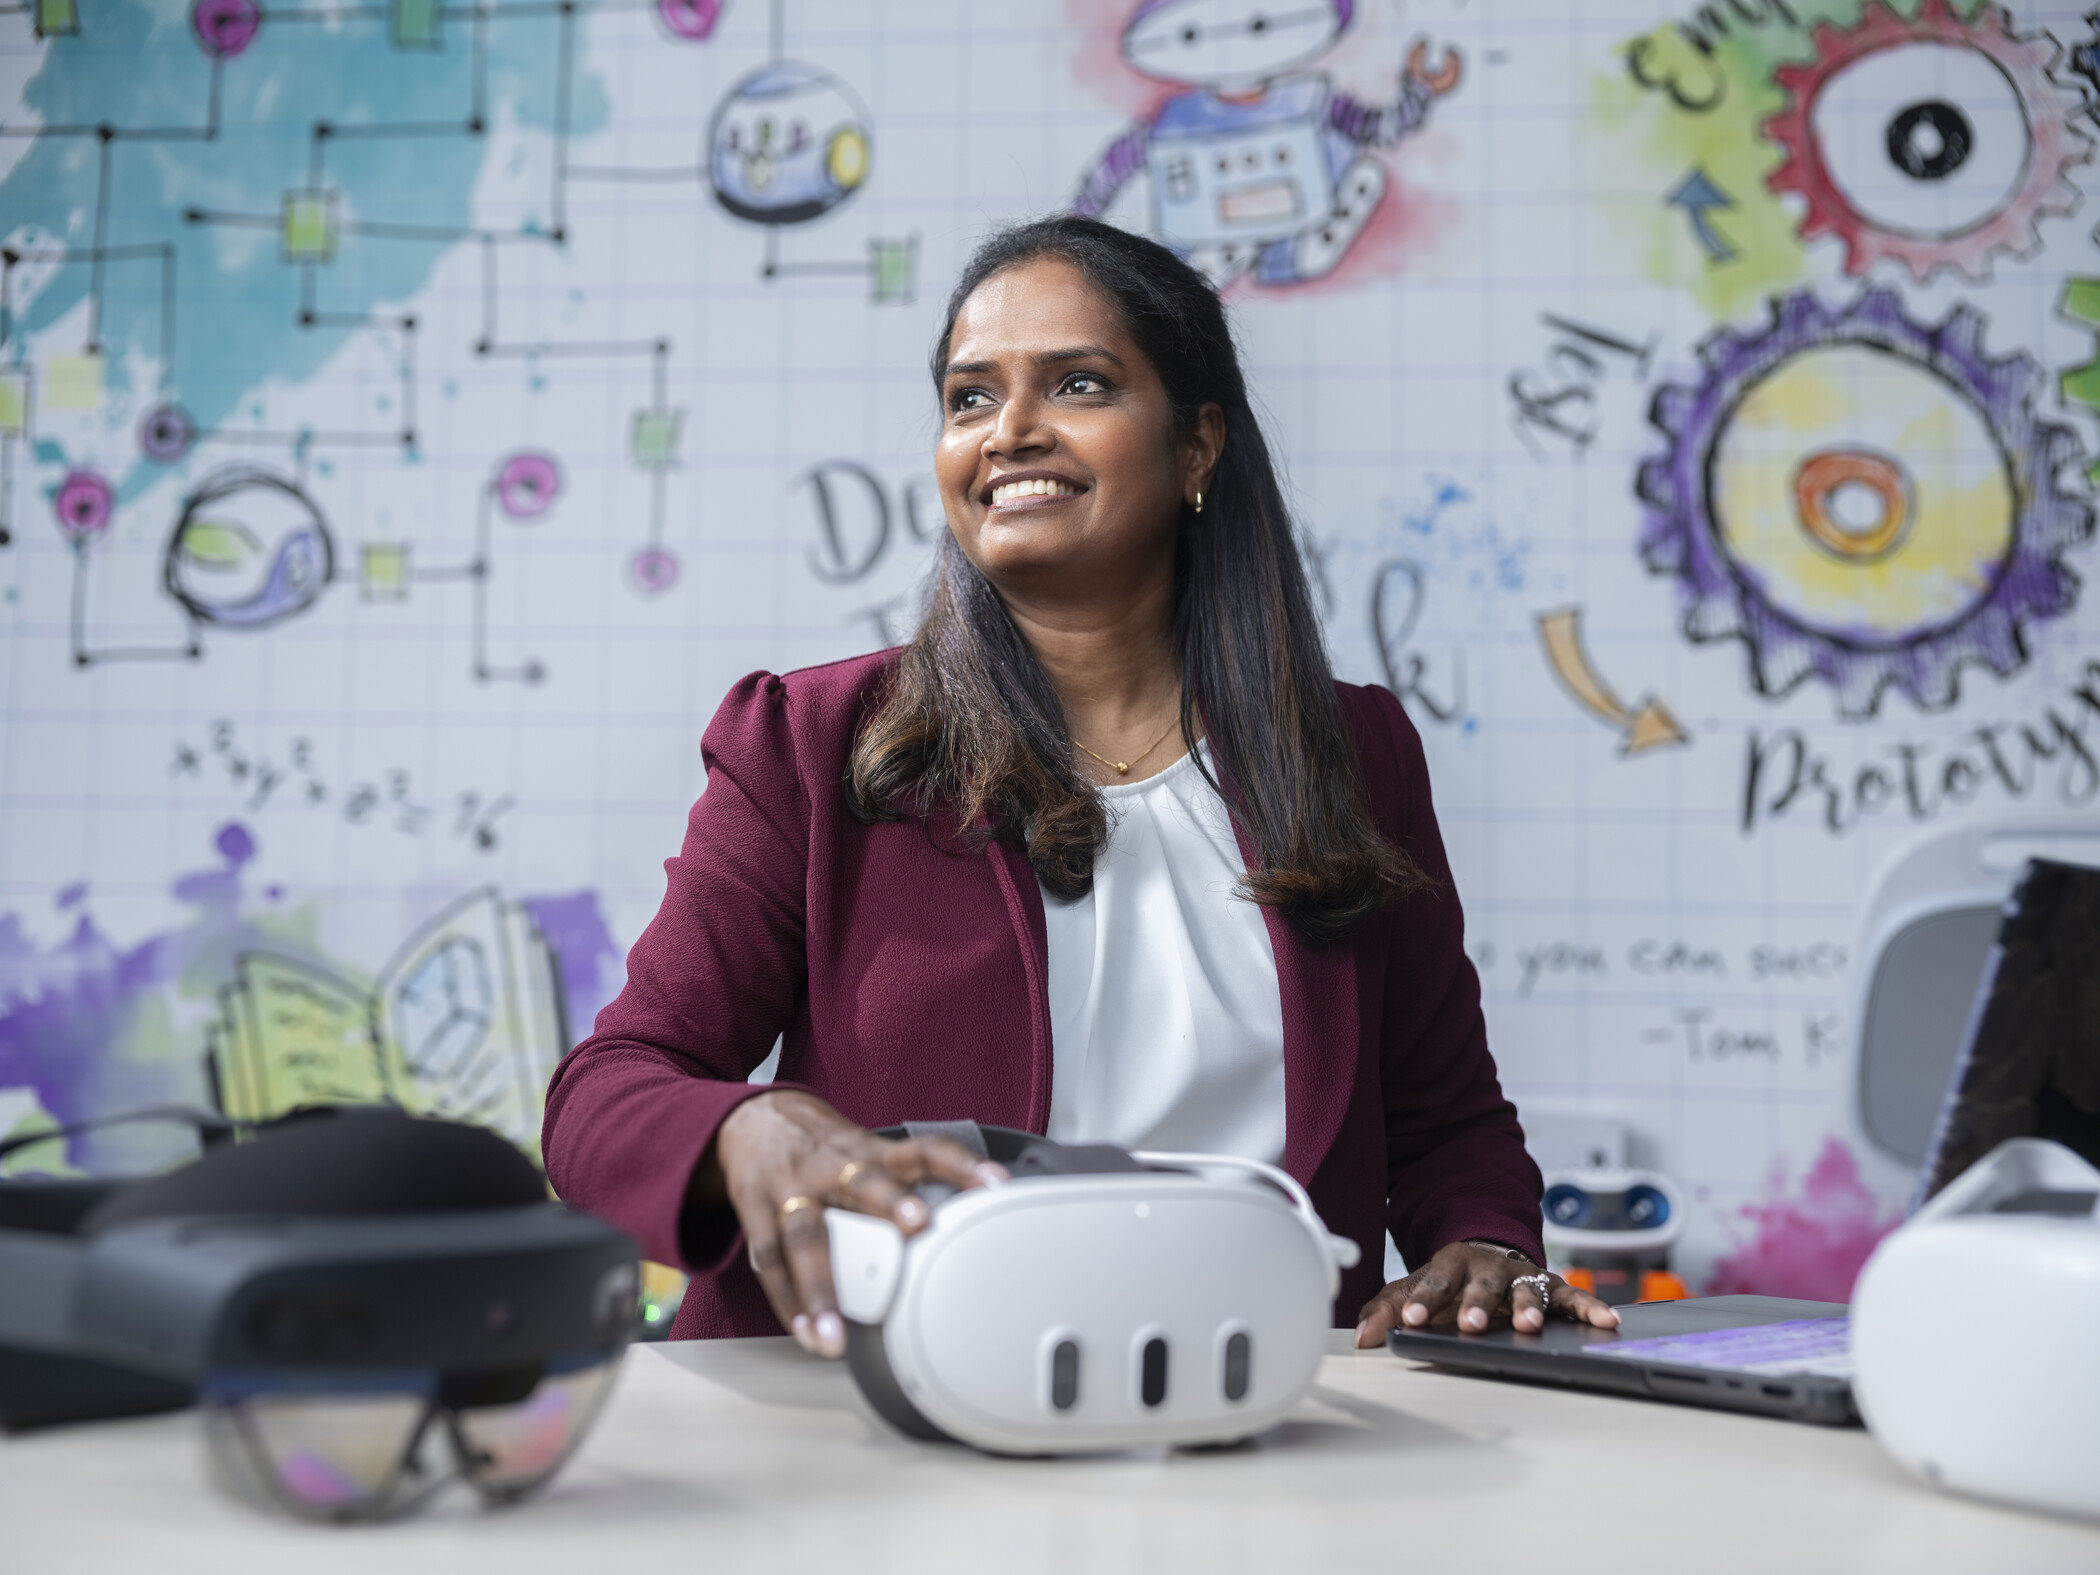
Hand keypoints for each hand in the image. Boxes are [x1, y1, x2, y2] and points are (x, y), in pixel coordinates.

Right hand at [694, 1091, 1005, 1358]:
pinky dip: (788, 1302)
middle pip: (864, 1182)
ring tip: (838, 1335)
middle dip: (891, 1204)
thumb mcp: (866, 1150)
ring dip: (823, 1287)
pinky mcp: (756, 1212)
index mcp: (868, 1152)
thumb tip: (967, 1223)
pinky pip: (770, 1261)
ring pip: (807, 1235)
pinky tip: (806, 1333)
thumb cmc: (823, 1148)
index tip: (995, 1185)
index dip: (961, 1165)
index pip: (923, 1150)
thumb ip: (906, 1181)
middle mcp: (832, 1167)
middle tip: (919, 1225)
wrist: (751, 1119)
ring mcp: (790, 1190)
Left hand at [1353, 1240, 1619, 1346]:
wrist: (1485, 1249)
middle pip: (1483, 1282)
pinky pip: (1571, 1296)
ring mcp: (1521, 1274)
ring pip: (1527, 1287)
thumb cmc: (1449, 1280)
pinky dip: (1589, 1306)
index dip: (1422, 1299)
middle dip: (1478, 1302)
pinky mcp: (1551, 1285)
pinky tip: (1605, 1320)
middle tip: (1472, 1324)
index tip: (1411, 1318)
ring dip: (1529, 1305)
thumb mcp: (1413, 1290)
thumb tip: (1363, 1337)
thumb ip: (1386, 1311)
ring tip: (1531, 1325)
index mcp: (1451, 1265)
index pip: (1433, 1281)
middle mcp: (1489, 1266)